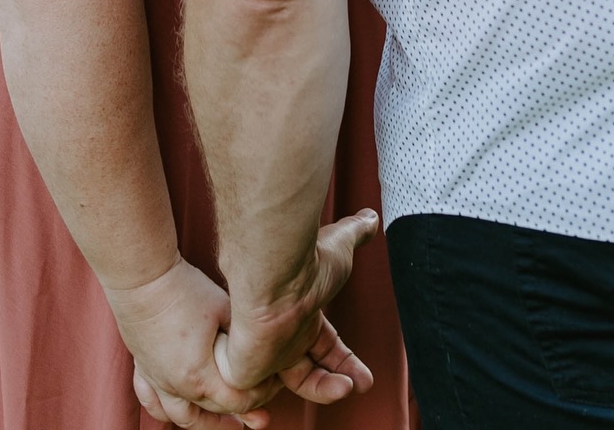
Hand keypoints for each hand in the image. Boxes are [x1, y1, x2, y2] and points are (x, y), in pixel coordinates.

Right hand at [106, 256, 274, 428]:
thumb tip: (260, 350)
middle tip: (260, 396)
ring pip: (182, 418)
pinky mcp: (142, 367)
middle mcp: (176, 386)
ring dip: (205, 423)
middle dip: (240, 408)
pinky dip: (166, 411)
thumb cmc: (184, 291)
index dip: (261, 395)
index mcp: (199, 377)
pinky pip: (152, 402)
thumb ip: (240, 337)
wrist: (142, 278)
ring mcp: (156, 380)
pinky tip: (180, 408)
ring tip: (225, 422)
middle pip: (214, 410)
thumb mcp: (223, 309)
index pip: (237, 402)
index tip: (274, 382)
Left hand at [218, 210, 379, 397]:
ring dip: (326, 389)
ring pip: (290, 387)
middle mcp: (281, 337)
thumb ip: (354, 234)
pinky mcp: (243, 370)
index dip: (343, 362)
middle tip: (359, 384)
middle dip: (336, 384)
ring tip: (346, 385)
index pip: (321, 347)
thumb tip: (370, 216)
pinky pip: (256, 396)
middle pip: (307, 374)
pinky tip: (323, 384)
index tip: (365, 376)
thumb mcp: (340, 247)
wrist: (274, 274)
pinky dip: (289, 394)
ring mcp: (262, 354)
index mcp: (300, 316)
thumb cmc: (305, 261)